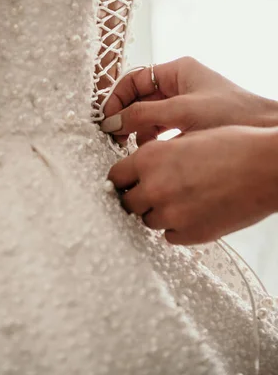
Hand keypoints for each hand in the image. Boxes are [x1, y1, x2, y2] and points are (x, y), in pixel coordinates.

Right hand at [100, 57, 277, 143]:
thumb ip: (143, 115)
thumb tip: (111, 122)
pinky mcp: (190, 122)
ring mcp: (185, 103)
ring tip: (130, 147)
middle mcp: (179, 84)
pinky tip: (152, 152)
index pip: (134, 79)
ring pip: (149, 115)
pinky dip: (153, 139)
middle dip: (126, 116)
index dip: (117, 98)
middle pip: (139, 98)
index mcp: (177, 70)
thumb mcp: (182, 112)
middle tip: (115, 137)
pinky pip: (162, 128)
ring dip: (138, 130)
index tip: (107, 119)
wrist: (267, 132)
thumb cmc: (232, 115)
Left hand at [108, 125, 277, 244]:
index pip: (115, 177)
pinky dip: (176, 227)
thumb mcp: (184, 141)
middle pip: (127, 203)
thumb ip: (157, 157)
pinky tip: (193, 211)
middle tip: (155, 192)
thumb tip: (140, 172)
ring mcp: (171, 214)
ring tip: (182, 199)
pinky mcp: (190, 235)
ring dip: (158, 212)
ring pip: (148, 221)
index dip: (123, 180)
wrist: (266, 167)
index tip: (128, 183)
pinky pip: (169, 236)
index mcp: (149, 158)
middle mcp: (154, 187)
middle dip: (138, 198)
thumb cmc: (232, 147)